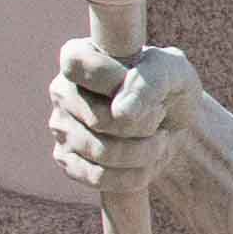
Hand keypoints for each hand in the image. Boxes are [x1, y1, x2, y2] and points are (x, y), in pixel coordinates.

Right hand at [50, 40, 198, 203]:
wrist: (171, 122)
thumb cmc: (167, 86)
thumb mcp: (171, 71)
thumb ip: (148, 82)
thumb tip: (120, 112)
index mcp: (78, 56)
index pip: (79, 66)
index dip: (116, 81)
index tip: (146, 88)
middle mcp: (61, 91)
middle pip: (99, 119)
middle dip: (142, 125)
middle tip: (160, 117)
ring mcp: (61, 127)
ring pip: (100, 152)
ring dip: (144, 152)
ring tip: (159, 140)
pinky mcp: (68, 161)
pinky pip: (97, 177)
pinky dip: (133, 175)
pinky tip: (148, 163)